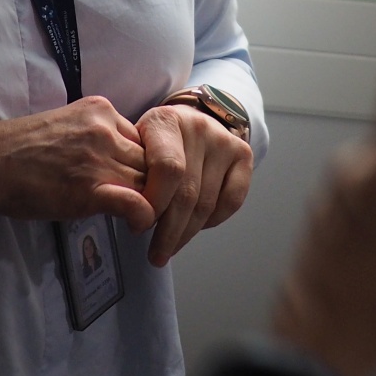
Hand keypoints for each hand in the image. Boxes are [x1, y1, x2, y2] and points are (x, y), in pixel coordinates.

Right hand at [0, 96, 156, 233]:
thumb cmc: (20, 149)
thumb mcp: (68, 125)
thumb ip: (97, 137)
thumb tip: (119, 161)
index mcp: (100, 111)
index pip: (143, 138)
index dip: (143, 162)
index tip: (134, 178)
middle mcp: (105, 130)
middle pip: (150, 159)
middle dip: (150, 183)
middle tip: (143, 202)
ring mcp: (99, 158)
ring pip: (148, 181)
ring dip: (148, 201)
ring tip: (138, 216)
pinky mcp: (91, 189)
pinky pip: (137, 202)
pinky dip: (143, 216)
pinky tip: (135, 224)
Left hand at [133, 102, 254, 265]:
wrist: (188, 119)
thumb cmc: (153, 142)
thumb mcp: (134, 147)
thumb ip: (133, 176)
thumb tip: (134, 215)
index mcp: (165, 120)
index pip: (167, 169)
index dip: (155, 202)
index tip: (139, 225)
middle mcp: (198, 126)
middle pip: (187, 192)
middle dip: (169, 231)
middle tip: (156, 255)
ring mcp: (224, 140)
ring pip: (207, 202)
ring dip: (187, 233)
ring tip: (169, 249)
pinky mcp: (243, 153)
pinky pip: (232, 201)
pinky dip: (213, 221)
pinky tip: (195, 228)